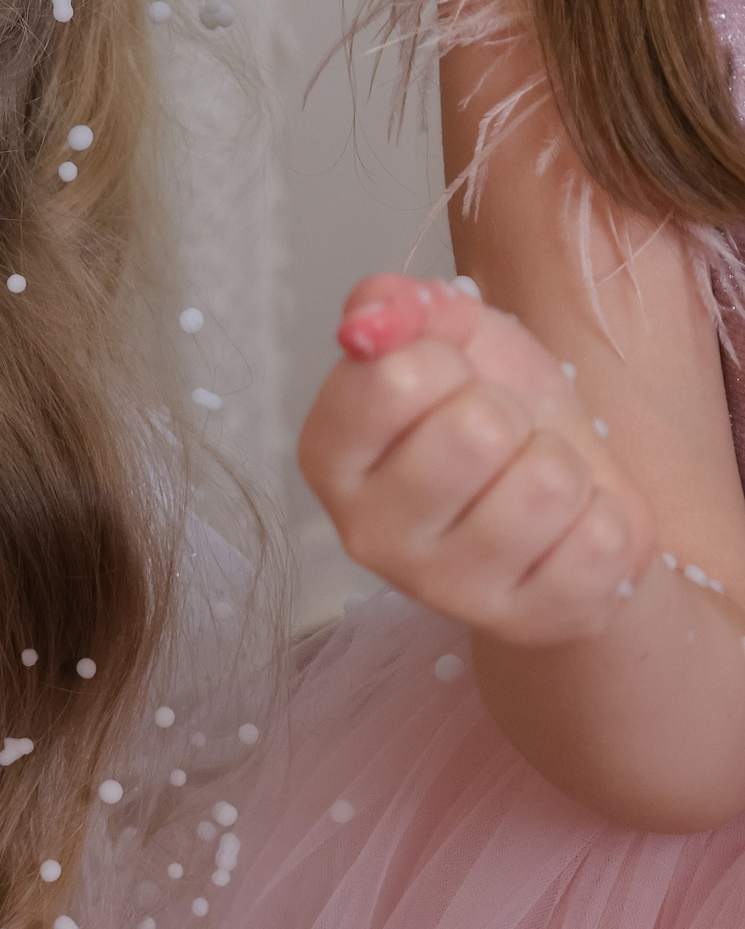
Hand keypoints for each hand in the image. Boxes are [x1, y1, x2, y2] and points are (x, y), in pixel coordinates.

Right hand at [299, 274, 652, 644]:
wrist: (564, 500)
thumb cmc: (496, 413)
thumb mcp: (452, 339)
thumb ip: (400, 306)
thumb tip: (372, 314)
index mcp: (329, 455)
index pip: (395, 376)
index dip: (445, 362)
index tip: (447, 385)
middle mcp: (365, 532)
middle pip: (475, 430)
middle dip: (511, 415)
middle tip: (501, 437)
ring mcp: (442, 589)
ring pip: (545, 484)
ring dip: (562, 465)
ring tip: (536, 481)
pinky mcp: (525, 622)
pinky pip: (597, 540)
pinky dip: (601, 518)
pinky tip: (565, 530)